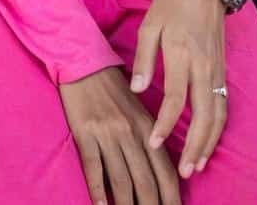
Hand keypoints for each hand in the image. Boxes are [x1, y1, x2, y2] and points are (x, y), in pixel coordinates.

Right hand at [58, 65, 180, 204]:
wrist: (84, 64)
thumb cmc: (113, 90)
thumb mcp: (139, 111)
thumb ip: (150, 139)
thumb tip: (160, 173)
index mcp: (148, 128)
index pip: (165, 172)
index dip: (172, 198)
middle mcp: (131, 133)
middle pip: (146, 182)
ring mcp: (108, 134)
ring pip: (122, 180)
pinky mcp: (85, 134)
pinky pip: (94, 168)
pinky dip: (98, 191)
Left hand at [130, 0, 229, 179]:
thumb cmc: (173, 4)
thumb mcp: (149, 24)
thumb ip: (144, 58)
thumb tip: (138, 89)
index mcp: (182, 54)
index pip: (176, 99)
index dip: (165, 124)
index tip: (153, 143)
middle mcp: (204, 67)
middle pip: (203, 115)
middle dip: (194, 146)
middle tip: (184, 170)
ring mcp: (217, 71)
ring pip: (218, 115)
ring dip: (209, 142)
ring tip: (197, 164)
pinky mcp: (222, 71)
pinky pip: (223, 106)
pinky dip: (218, 128)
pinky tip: (209, 141)